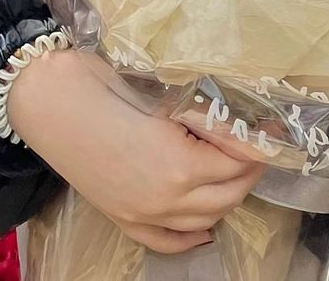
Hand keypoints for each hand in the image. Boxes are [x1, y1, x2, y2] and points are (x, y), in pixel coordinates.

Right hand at [7, 49, 263, 253]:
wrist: (56, 104)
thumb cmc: (112, 89)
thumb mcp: (170, 99)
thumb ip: (207, 118)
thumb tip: (239, 121)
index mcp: (183, 164)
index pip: (240, 162)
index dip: (260, 144)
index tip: (272, 129)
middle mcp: (168, 198)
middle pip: (230, 194)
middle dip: (250, 171)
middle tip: (258, 147)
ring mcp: (145, 214)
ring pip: (205, 219)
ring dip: (227, 197)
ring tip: (236, 172)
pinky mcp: (125, 219)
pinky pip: (168, 240)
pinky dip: (193, 234)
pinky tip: (207, 225)